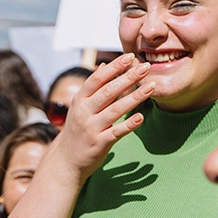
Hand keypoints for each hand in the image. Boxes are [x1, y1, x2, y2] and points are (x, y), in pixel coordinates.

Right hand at [51, 53, 153, 184]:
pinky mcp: (99, 143)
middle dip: (128, 78)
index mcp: (80, 100)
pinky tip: (141, 117)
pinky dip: (128, 124)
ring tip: (151, 87)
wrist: (66, 161)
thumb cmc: (77, 130)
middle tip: (145, 67)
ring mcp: (91, 128)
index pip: (97, 79)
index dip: (114, 67)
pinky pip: (116, 132)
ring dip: (134, 97)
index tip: (129, 56)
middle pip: (108, 91)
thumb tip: (104, 65)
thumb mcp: (80, 107)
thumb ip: (93, 88)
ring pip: (115, 110)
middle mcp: (84, 112)